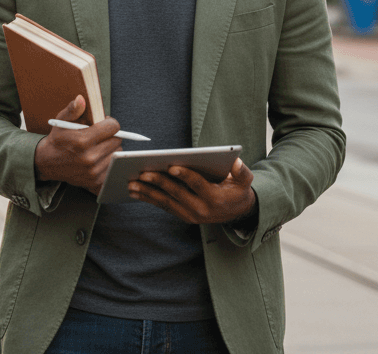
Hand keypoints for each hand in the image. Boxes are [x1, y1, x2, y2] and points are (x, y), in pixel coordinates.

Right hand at [33, 96, 122, 194]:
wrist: (47, 163)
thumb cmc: (57, 140)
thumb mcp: (61, 121)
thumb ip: (73, 110)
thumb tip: (81, 99)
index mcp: (82, 141)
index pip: (113, 127)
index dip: (109, 123)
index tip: (103, 123)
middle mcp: (90, 158)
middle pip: (117, 140)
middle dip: (110, 135)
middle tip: (100, 135)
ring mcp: (94, 171)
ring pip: (117, 153)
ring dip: (111, 148)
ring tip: (98, 146)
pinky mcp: (96, 181)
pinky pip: (113, 166)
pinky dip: (108, 161)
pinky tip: (98, 158)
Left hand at [128, 158, 256, 225]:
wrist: (238, 213)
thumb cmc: (239, 191)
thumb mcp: (245, 181)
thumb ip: (242, 172)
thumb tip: (236, 161)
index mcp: (215, 198)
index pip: (198, 185)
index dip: (185, 176)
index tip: (171, 166)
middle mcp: (201, 209)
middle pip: (177, 194)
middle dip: (159, 183)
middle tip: (142, 173)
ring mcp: (190, 215)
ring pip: (166, 202)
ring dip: (148, 193)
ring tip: (131, 184)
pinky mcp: (183, 216)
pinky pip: (164, 207)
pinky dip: (149, 199)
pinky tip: (136, 192)